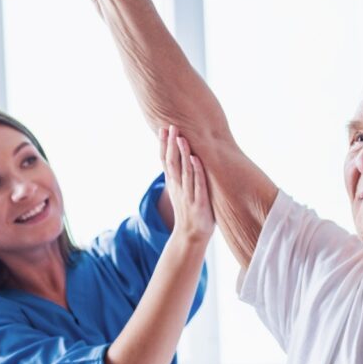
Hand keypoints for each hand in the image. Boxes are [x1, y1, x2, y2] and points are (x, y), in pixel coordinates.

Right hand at [160, 125, 213, 243]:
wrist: (191, 237)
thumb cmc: (189, 212)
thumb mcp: (181, 192)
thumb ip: (181, 176)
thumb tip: (183, 157)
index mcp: (173, 184)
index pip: (165, 161)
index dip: (164, 145)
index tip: (162, 128)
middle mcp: (178, 188)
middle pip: (172, 162)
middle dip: (170, 144)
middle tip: (171, 126)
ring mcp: (188, 195)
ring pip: (184, 171)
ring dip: (182, 154)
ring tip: (181, 138)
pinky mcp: (200, 204)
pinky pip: (198, 185)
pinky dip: (196, 171)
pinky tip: (196, 159)